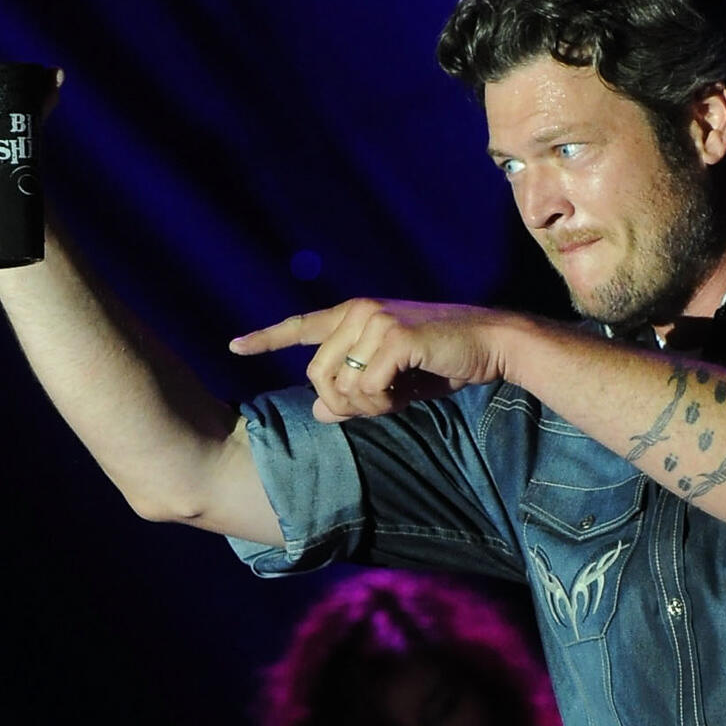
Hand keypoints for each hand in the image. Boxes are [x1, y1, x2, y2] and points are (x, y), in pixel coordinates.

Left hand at [229, 298, 516, 422]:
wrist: (491, 342)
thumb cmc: (443, 360)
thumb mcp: (393, 382)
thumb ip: (354, 393)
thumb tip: (319, 413)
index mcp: (355, 314)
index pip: (301, 325)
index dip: (266, 338)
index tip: (235, 346)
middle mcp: (359, 311)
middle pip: (316, 375)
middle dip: (342, 403)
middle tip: (380, 406)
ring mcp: (375, 322)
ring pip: (338, 385)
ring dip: (365, 406)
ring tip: (396, 396)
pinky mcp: (393, 338)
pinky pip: (366, 389)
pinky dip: (383, 404)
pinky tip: (405, 393)